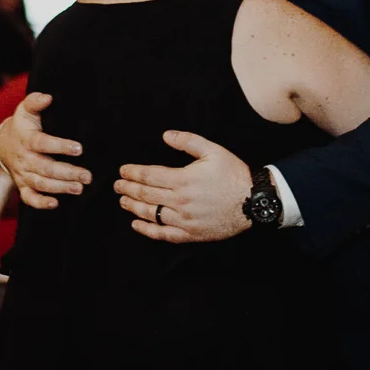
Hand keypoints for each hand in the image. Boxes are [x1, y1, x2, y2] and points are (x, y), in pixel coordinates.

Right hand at [0, 92, 88, 209]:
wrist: (4, 144)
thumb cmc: (22, 126)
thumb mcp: (26, 109)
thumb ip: (35, 101)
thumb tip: (48, 97)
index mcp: (26, 139)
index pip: (42, 143)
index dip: (60, 146)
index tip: (78, 148)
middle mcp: (24, 159)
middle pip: (45, 168)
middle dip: (67, 173)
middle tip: (87, 175)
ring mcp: (23, 174)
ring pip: (41, 184)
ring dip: (60, 188)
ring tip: (79, 188)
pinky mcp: (23, 186)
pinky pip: (29, 198)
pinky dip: (41, 203)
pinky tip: (56, 204)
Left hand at [115, 131, 251, 243]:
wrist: (253, 202)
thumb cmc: (233, 174)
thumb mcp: (213, 150)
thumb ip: (188, 141)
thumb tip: (166, 135)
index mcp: (183, 179)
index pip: (149, 176)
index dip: (133, 173)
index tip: (122, 171)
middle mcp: (180, 201)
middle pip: (146, 194)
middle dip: (128, 188)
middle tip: (116, 185)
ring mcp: (184, 220)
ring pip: (151, 214)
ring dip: (133, 206)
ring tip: (122, 201)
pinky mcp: (190, 234)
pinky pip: (164, 234)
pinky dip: (147, 230)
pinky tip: (136, 224)